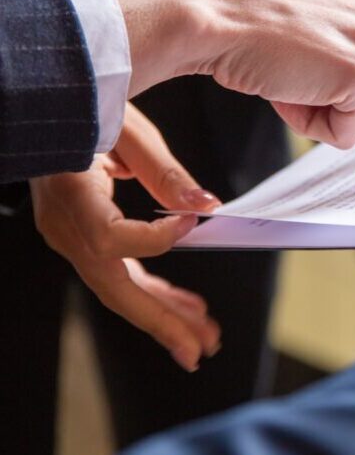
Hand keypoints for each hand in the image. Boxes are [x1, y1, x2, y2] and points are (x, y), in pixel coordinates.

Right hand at [30, 104, 221, 371]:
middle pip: (115, 287)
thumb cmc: (85, 107)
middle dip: (162, 322)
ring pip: (119, 288)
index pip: (113, 238)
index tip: (195, 223)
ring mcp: (70, 237)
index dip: (159, 238)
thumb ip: (165, 172)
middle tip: (202, 348)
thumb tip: (207, 207)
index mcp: (72, 197)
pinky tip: (185, 306)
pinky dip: (154, 291)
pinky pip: (119, 273)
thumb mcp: (129, 130)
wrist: (47, 109)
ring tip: (205, 336)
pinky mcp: (82, 236)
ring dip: (164, 315)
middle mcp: (66, 228)